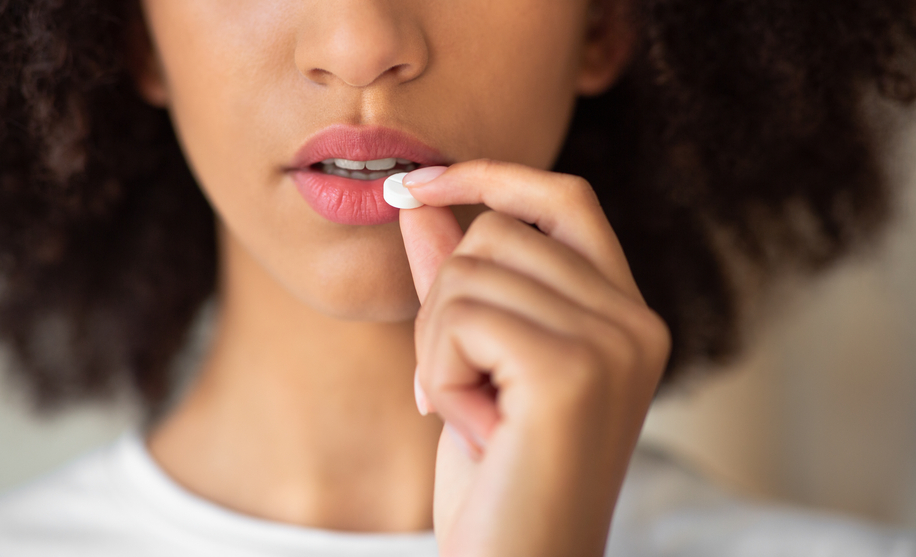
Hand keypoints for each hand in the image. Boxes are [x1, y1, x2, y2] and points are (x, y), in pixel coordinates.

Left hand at [399, 161, 670, 556]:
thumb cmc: (497, 475)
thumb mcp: (471, 362)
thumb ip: (454, 279)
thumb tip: (420, 203)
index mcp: (624, 314)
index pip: (563, 198)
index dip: (490, 176)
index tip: (416, 187)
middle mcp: (635, 321)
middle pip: (495, 232)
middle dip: (443, 301)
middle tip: (453, 382)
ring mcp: (614, 343)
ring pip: (467, 273)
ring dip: (438, 347)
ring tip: (471, 412)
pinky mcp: (572, 371)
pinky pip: (459, 319)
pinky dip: (438, 372)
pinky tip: (471, 426)